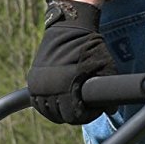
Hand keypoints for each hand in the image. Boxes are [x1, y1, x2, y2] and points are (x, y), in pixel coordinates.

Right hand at [27, 0, 117, 123]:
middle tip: (83, 108)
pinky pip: (37, 103)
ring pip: (48, 111)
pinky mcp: (33, 80)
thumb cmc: (90, 46)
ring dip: (59, 112)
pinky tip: (57, 103)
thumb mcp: (105, 66)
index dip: (86, 116)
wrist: (69, 27)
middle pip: (61, 116)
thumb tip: (111, 110)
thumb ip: (110, 89)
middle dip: (73, 114)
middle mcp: (50, 87)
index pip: (74, 116)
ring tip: (70, 106)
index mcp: (67, 86)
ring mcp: (39, 84)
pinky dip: (46, 106)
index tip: (92, 110)